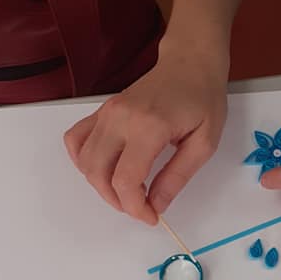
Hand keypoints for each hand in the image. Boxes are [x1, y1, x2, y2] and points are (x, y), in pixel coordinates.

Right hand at [64, 38, 227, 223]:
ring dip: (100, 185)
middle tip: (140, 208)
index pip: (126, 180)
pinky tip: (105, 170)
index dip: (135, 207)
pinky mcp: (101, 110)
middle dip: (117, 201)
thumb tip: (157, 205)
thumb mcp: (204, 143)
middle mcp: (120, 118)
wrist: (190, 62)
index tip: (151, 217)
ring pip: (84, 161)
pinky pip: (76, 140)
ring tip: (126, 192)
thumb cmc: (202, 98)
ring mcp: (106, 112)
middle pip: (98, 174)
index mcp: (149, 126)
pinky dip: (83, 161)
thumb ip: (178, 176)